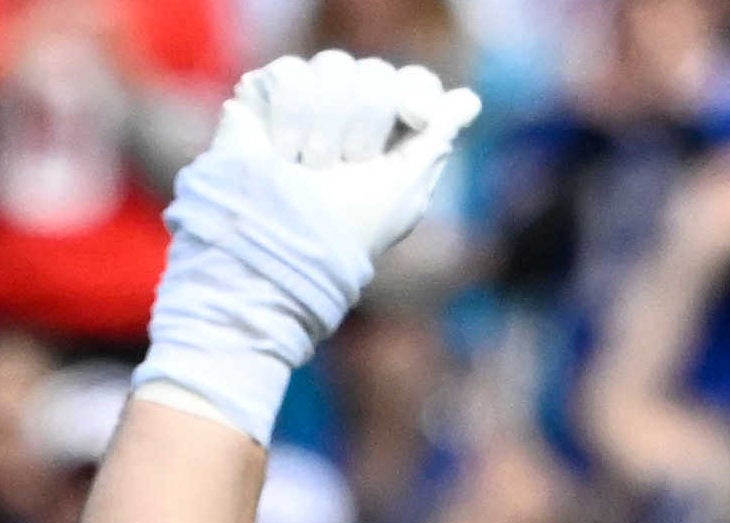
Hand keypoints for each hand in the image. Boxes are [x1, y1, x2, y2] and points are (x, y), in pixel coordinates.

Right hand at [167, 50, 482, 332]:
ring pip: (334, 67)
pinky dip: (289, 118)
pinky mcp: (260, 96)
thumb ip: (436, 139)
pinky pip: (290, 73)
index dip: (416, 92)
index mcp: (384, 134)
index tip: (415, 118)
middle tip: (345, 167)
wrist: (279, 249)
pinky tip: (280, 153)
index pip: (410, 82)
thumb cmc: (343, 235)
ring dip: (326, 126)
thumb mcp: (403, 190)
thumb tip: (469, 99)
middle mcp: (344, 110)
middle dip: (367, 124)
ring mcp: (301, 101)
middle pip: (375, 73)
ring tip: (306, 167)